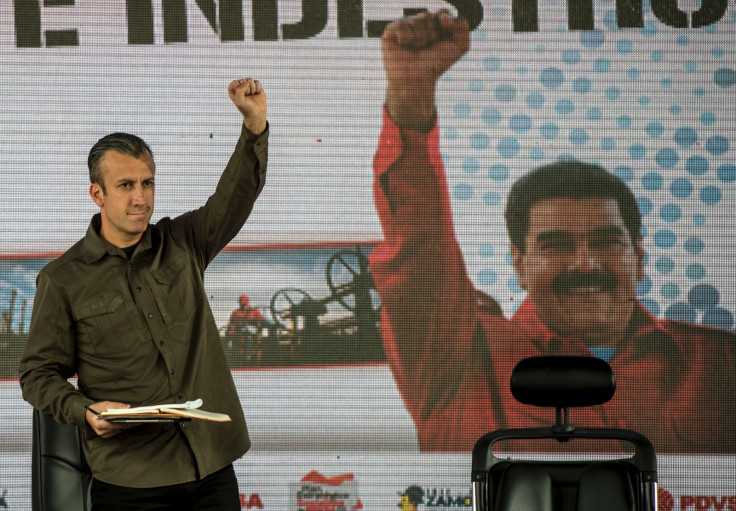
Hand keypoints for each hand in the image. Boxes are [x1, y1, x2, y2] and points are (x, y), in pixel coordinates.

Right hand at [85, 401, 136, 438]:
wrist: (87, 415)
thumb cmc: (95, 409)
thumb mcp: (105, 404)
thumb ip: (116, 406)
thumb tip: (127, 407)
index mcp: (100, 424)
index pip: (116, 425)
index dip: (126, 423)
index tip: (135, 421)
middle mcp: (101, 431)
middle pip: (118, 429)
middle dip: (128, 424)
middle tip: (138, 421)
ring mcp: (103, 434)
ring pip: (117, 431)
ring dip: (125, 426)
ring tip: (133, 421)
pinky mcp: (105, 435)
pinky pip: (115, 432)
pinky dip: (120, 427)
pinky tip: (126, 423)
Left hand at [228, 78, 266, 134]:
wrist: (257, 113)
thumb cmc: (247, 108)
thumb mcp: (239, 101)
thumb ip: (240, 90)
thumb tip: (247, 82)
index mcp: (232, 89)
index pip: (235, 83)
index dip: (239, 90)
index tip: (241, 97)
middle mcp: (240, 86)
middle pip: (243, 80)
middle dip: (247, 89)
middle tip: (247, 97)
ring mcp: (248, 86)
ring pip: (250, 80)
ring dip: (252, 89)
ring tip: (252, 95)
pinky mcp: (256, 86)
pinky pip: (257, 82)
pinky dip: (258, 89)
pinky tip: (257, 94)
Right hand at [382, 10, 469, 129]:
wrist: (417, 81)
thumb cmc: (435, 65)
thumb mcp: (459, 47)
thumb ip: (463, 27)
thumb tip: (443, 17)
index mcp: (434, 23)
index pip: (443, 12)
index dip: (446, 24)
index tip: (443, 39)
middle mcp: (419, 22)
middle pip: (430, 16)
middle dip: (432, 35)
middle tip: (427, 48)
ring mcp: (404, 25)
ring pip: (417, 21)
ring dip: (421, 39)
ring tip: (416, 50)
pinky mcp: (391, 31)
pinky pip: (402, 26)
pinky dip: (407, 39)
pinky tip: (404, 47)